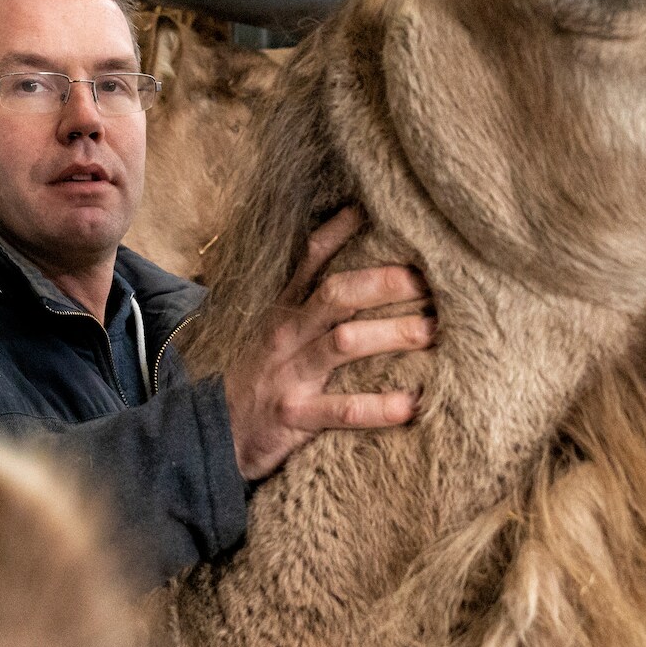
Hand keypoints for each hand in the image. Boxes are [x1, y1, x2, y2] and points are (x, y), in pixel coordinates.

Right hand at [224, 207, 434, 480]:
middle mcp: (287, 335)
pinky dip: (379, 407)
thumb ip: (308, 305)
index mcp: (285, 311)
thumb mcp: (274, 335)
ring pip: (344, 342)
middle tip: (430, 279)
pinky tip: (412, 404)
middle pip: (338, 295)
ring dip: (392, 334)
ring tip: (433, 331)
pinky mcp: (294, 416)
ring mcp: (290, 375)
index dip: (341, 231)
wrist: (212, 435)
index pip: (312, 259)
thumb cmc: (259, 380)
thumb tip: (356, 274)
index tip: (375, 210)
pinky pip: (342, 409)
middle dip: (386, 282)